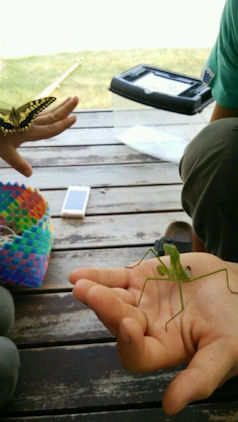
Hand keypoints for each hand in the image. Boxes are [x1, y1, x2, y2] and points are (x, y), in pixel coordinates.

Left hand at [0, 96, 78, 175]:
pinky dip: (48, 109)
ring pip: (47, 112)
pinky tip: (50, 107)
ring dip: (59, 106)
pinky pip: (39, 111)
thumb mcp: (5, 152)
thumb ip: (18, 163)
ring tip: (70, 98)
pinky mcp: (20, 115)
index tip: (74, 117)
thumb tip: (30, 174)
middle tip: (76, 98)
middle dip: (65, 108)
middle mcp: (30, 123)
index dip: (63, 124)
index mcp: (29, 132)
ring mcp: (25, 117)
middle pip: (52, 115)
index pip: (51, 128)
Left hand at [69, 252, 237, 414]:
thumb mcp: (225, 351)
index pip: (138, 354)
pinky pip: (115, 278)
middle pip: (120, 323)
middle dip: (106, 310)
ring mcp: (141, 301)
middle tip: (90, 294)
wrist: (236, 285)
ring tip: (80, 285)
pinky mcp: (140, 278)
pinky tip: (78, 275)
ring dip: (96, 292)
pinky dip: (98, 276)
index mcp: (164, 349)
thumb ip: (200, 378)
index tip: (130, 326)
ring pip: (114, 299)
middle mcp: (147, 327)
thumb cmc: (234, 321)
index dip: (130, 344)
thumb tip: (170, 408)